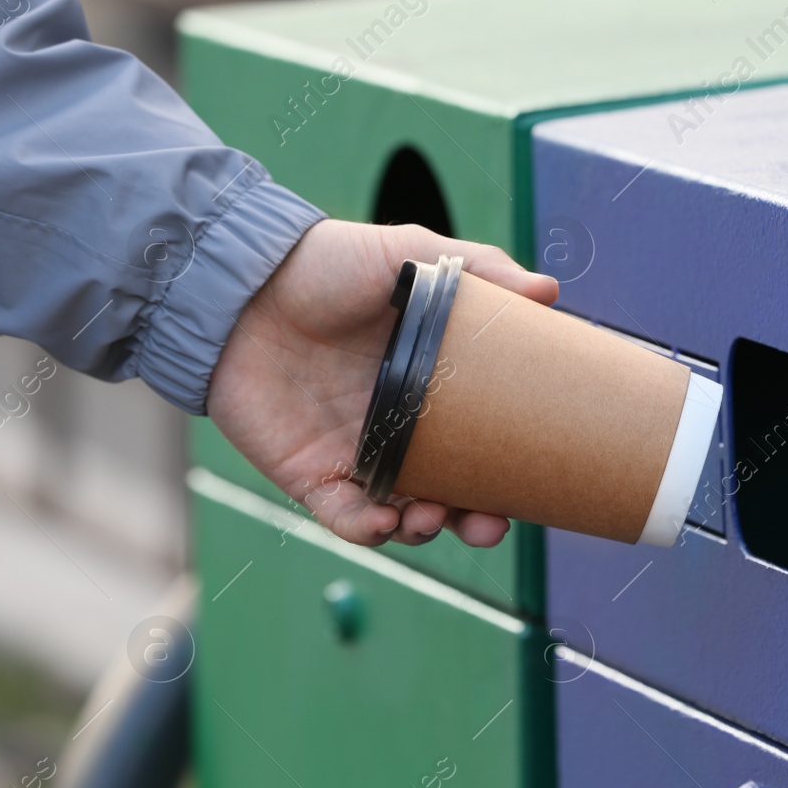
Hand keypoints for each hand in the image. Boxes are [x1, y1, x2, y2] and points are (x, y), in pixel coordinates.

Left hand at [205, 219, 558, 546]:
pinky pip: (345, 519)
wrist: (238, 284)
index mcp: (431, 383)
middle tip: (489, 524)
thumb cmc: (324, 262)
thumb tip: (550, 291)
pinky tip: (384, 524)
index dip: (509, 466)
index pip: (482, 438)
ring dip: (426, 529)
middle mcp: (398, 424)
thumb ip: (481, 269)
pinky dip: (368, 532)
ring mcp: (354, 452)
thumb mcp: (411, 254)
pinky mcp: (308, 473)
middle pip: (451, 489)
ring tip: (431, 518)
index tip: (534, 476)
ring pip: (404, 514)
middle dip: (475, 518)